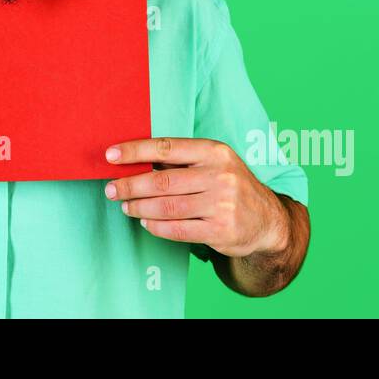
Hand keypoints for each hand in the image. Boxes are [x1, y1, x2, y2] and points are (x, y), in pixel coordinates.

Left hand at [104, 136, 289, 258]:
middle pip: (162, 180)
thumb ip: (181, 162)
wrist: (267, 220)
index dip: (135, 151)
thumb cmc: (230, 186)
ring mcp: (222, 204)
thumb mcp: (215, 163)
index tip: (110, 155)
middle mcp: (220, 175)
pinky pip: (177, 229)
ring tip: (125, 206)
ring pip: (167, 207)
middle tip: (110, 189)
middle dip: (130, 185)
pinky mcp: (220, 231)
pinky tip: (145, 222)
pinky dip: (156, 227)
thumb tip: (134, 160)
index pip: (166, 147)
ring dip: (139, 207)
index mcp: (214, 151)